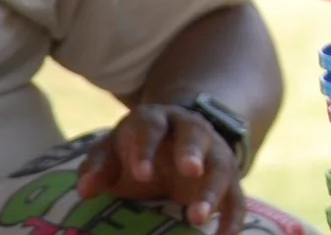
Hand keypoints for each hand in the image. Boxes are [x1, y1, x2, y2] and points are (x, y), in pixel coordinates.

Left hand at [76, 105, 245, 234]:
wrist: (176, 137)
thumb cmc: (135, 150)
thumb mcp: (113, 151)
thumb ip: (99, 167)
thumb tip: (85, 190)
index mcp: (157, 120)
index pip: (151, 127)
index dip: (147, 150)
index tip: (142, 174)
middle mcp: (191, 130)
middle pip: (195, 135)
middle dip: (192, 152)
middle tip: (190, 171)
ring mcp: (214, 153)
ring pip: (221, 165)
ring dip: (212, 190)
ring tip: (198, 218)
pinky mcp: (229, 178)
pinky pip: (237, 197)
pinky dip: (233, 217)